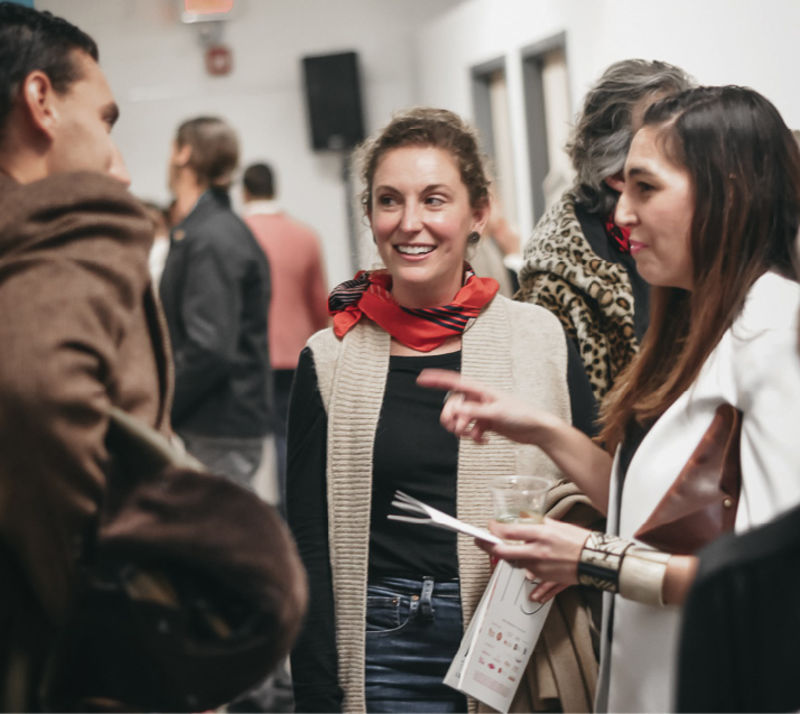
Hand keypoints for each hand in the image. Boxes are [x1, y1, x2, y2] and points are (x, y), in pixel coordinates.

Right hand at [416, 368, 560, 444]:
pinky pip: (469, 431)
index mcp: (480, 390)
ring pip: (459, 419)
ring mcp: (481, 412)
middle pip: (452, 406)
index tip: (421, 378)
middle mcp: (478, 399)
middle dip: (452, 418)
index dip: (436, 380)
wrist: (535, 429)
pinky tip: (483, 440)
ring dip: (461, 430)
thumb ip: (474, 412)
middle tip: (458, 428)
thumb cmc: (521, 414)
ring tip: (472, 435)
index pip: (454, 382)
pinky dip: (473, 437)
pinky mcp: (485, 424)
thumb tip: (457, 411)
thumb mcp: (496, 413)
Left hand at [475, 518, 588, 597]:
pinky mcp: (547, 578)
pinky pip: (532, 581)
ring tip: (507, 552)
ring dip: (510, 559)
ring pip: (516, 565)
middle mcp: (537, 552)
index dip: (494, 530)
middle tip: (480, 541)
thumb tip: (526, 520)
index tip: (489, 527)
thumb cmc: (581, 540)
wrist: (599, 560)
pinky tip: (527, 587)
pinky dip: (528, 580)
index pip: (509, 532)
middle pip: (504, 552)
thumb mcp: (557, 525)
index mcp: (541, 535)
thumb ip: (538, 524)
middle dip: (488, 547)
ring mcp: (540, 568)